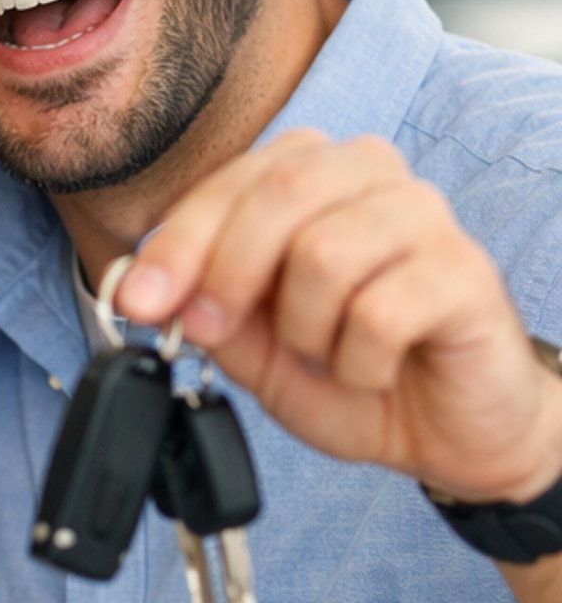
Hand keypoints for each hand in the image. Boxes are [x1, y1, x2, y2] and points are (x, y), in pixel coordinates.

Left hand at [115, 130, 561, 505]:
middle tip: (214, 331)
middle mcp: (368, 173)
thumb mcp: (249, 343)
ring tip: (325, 352)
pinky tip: (371, 370)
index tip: (137, 301)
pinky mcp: (466, 272)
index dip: (175, 244)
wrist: (441, 431)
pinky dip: (357, 362)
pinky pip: (380, 312)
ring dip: (304, 330)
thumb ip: (197, 305)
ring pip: (325, 253)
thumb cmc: (344, 368)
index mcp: (307, 171)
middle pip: (277, 194)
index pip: (228, 184)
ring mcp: (424, 215)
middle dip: (226, 274)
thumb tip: (136, 283)